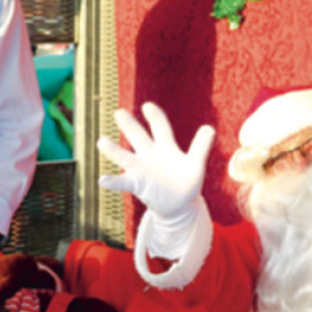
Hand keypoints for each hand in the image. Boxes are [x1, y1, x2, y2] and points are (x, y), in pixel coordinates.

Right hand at [97, 103, 214, 221]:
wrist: (179, 205)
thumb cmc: (187, 182)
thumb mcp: (195, 164)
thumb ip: (201, 147)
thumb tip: (209, 128)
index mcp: (165, 147)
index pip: (160, 127)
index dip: (154, 117)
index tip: (147, 106)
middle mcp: (150, 155)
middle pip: (138, 137)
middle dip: (129, 125)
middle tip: (118, 113)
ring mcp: (141, 169)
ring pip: (125, 157)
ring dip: (113, 150)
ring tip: (101, 142)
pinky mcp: (137, 184)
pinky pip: (123, 182)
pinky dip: (113, 181)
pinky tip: (102, 180)